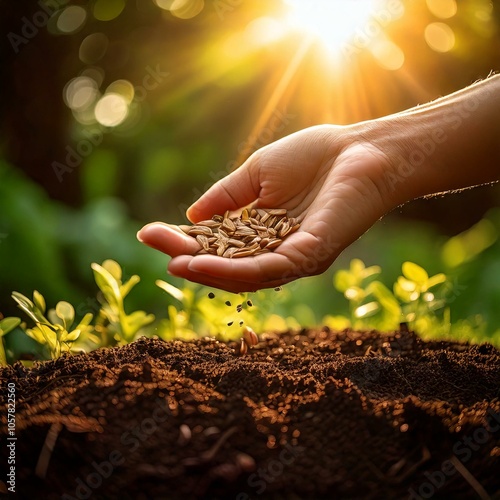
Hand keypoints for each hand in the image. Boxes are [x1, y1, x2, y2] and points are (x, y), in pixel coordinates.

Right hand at [137, 125, 394, 291]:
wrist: (362, 149)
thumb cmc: (315, 157)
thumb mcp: (257, 174)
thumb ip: (227, 196)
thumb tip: (191, 216)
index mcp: (260, 233)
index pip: (215, 244)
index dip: (183, 241)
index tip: (149, 232)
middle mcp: (274, 252)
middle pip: (224, 264)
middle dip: (187, 257)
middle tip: (153, 245)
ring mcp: (293, 258)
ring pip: (243, 276)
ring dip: (206, 272)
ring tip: (174, 264)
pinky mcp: (310, 256)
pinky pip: (267, 270)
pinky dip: (233, 270)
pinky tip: (203, 264)